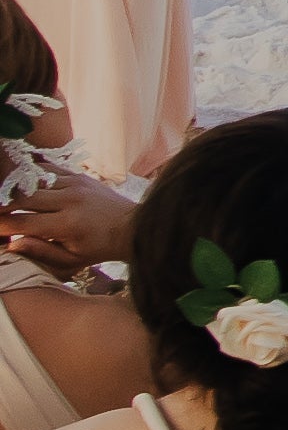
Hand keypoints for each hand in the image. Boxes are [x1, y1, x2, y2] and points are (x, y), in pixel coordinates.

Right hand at [0, 174, 134, 273]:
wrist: (133, 226)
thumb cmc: (99, 248)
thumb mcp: (72, 260)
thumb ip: (41, 253)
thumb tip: (12, 244)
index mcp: (68, 224)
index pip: (23, 222)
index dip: (1, 224)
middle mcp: (70, 200)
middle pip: (23, 197)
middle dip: (2, 204)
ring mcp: (76, 184)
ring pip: (33, 181)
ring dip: (14, 189)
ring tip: (3, 197)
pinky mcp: (79, 176)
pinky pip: (48, 170)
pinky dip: (30, 175)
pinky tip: (18, 182)